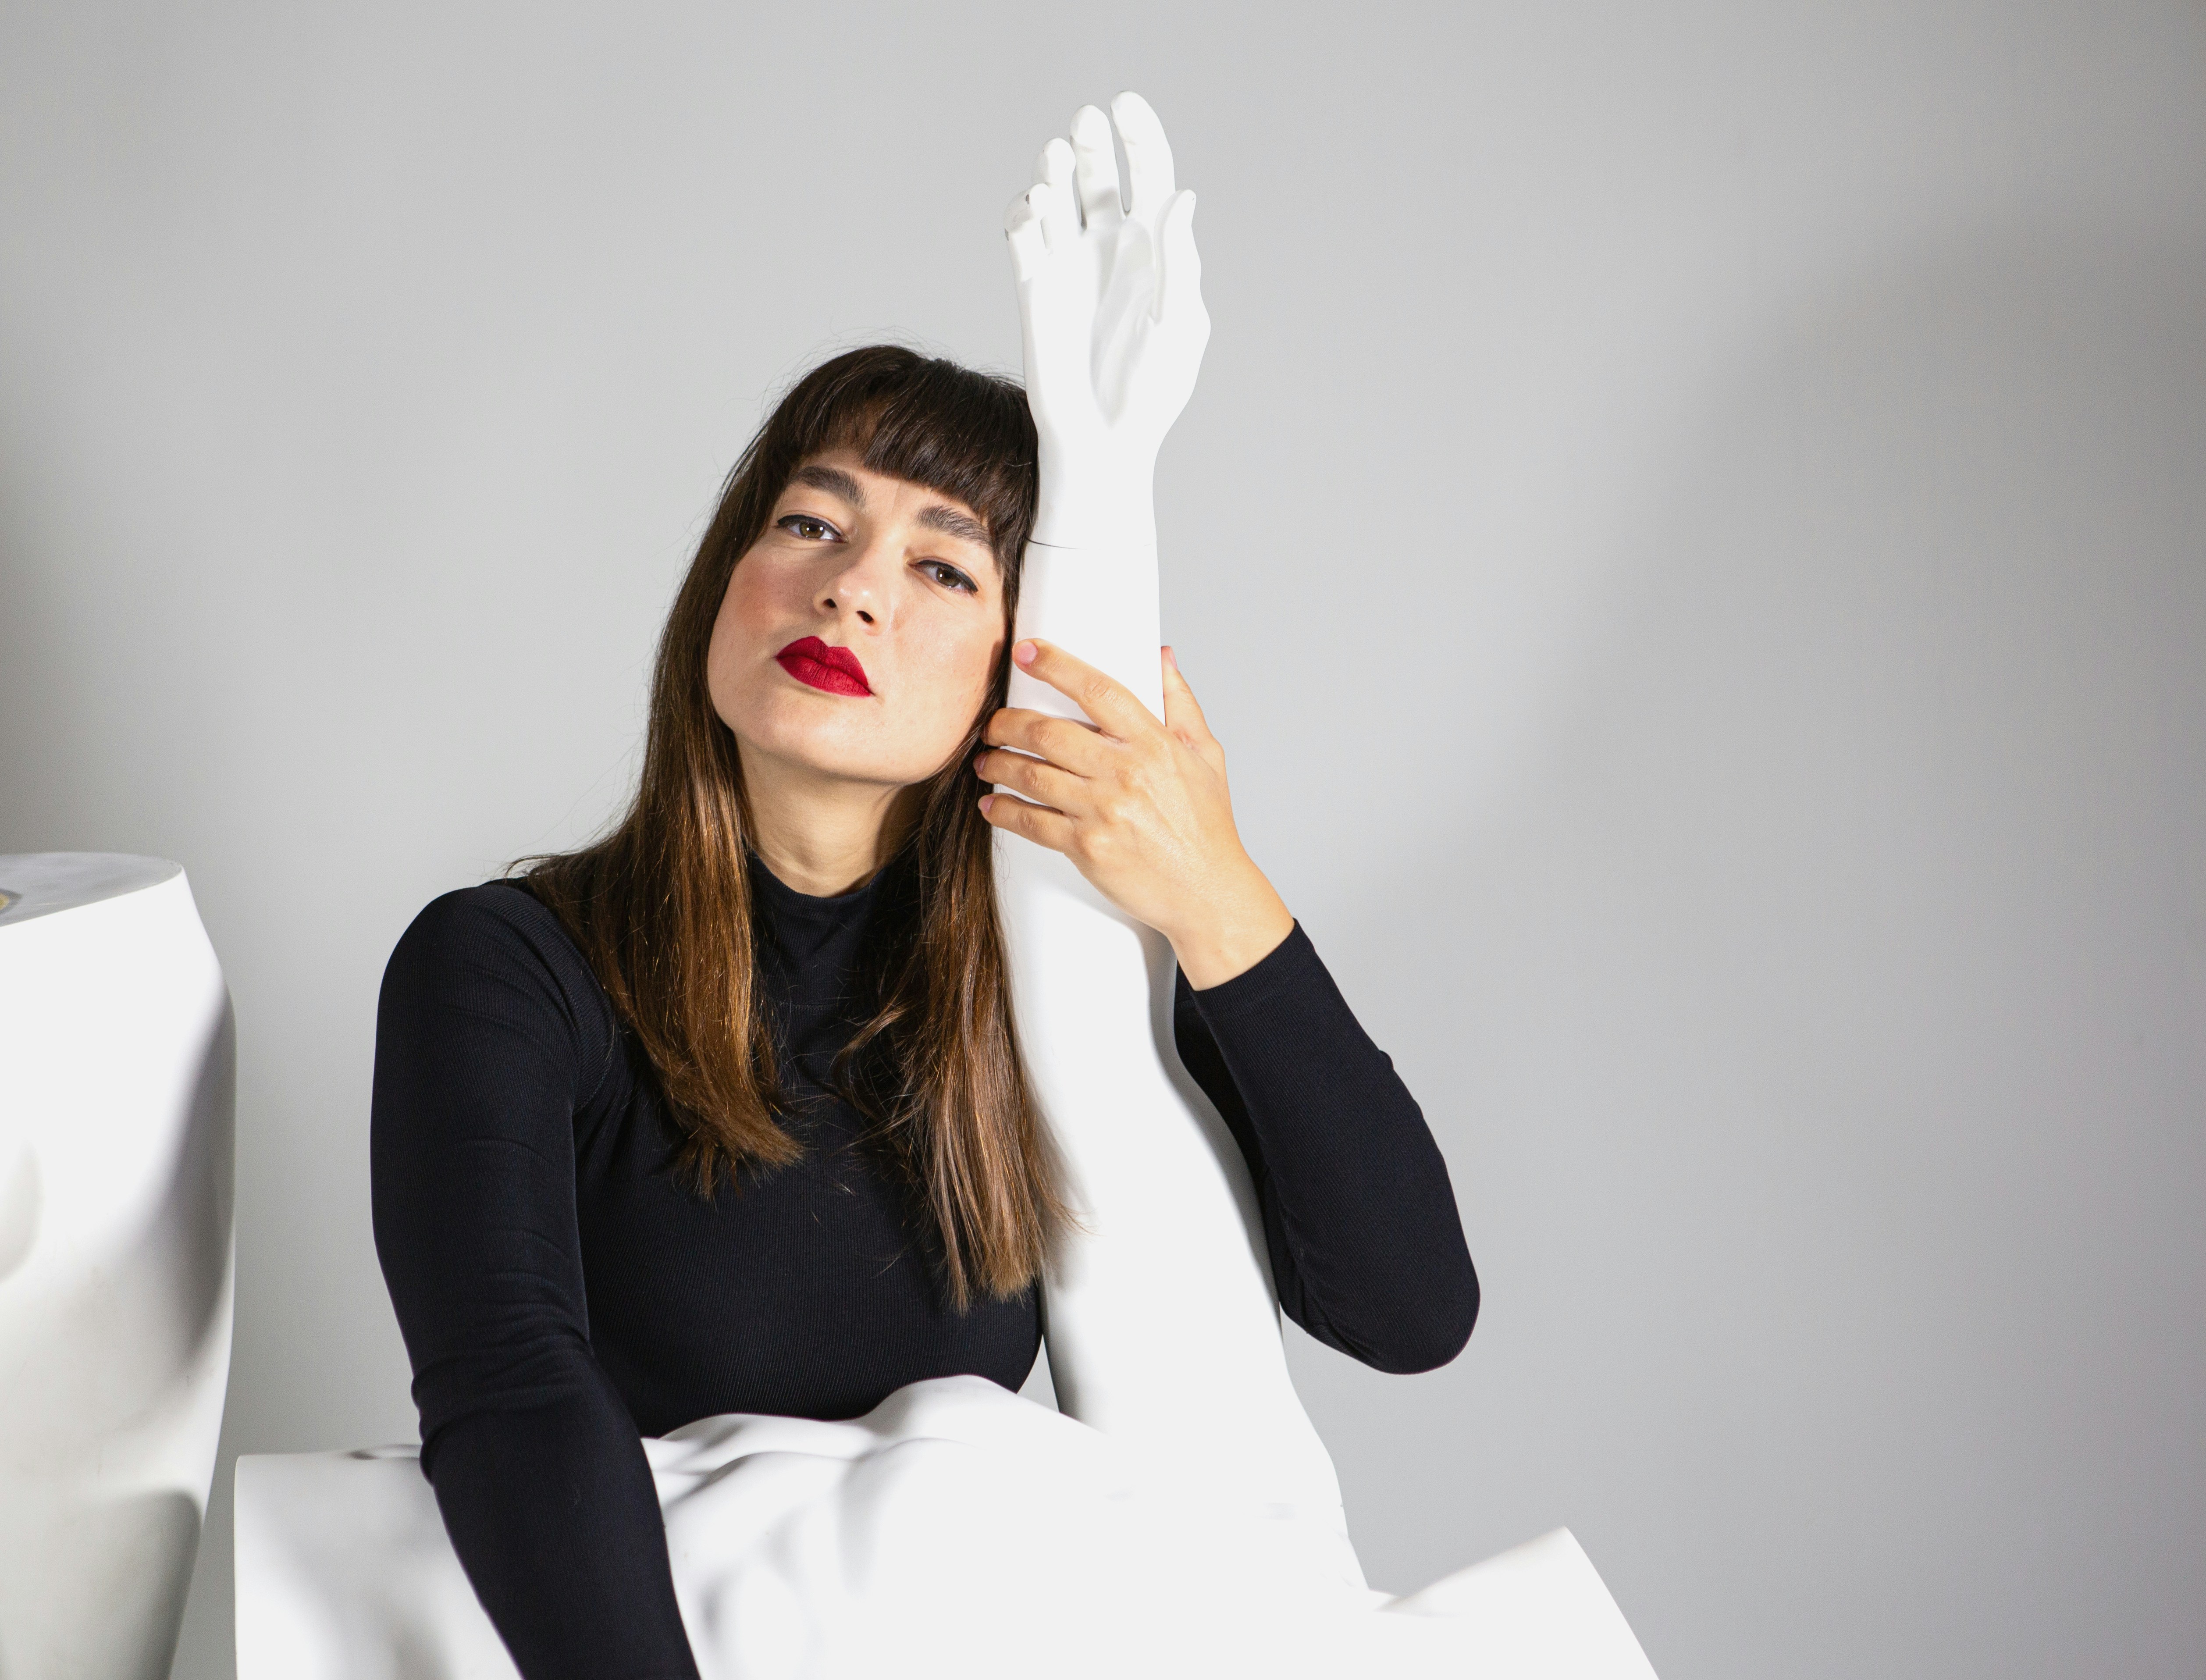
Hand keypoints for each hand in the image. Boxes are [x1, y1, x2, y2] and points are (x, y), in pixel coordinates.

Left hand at [977, 640, 1291, 989]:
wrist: (1208, 892)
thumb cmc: (1206, 825)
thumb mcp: (1207, 755)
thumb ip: (1181, 703)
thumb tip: (1161, 657)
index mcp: (1154, 744)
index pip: (1097, 690)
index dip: (1056, 666)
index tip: (1026, 651)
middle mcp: (1125, 773)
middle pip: (1048, 732)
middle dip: (1008, 722)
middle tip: (992, 722)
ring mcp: (1103, 812)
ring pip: (1032, 776)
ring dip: (998, 763)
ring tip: (985, 758)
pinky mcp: (1086, 848)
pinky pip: (1032, 823)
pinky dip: (1004, 811)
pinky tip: (992, 804)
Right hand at [1005, 92, 1211, 547]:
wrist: (1103, 438)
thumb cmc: (1152, 391)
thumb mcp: (1181, 325)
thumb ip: (1181, 260)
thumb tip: (1182, 197)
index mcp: (1156, 249)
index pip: (1149, 175)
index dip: (1139, 135)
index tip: (1124, 104)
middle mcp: (1111, 248)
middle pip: (1098, 173)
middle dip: (1090, 142)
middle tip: (1084, 126)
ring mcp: (1070, 265)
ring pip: (1056, 195)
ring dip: (1053, 171)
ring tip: (1056, 170)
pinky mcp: (1035, 286)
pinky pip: (1023, 233)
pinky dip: (1023, 212)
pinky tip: (1033, 212)